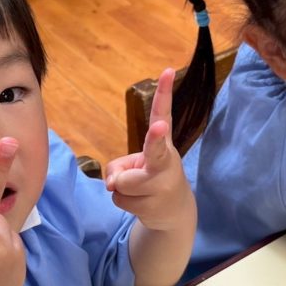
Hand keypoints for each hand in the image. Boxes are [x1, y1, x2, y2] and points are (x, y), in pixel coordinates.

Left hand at [104, 69, 193, 230]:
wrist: (173, 212)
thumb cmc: (152, 180)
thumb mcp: (134, 166)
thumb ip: (119, 167)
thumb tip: (112, 184)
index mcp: (164, 145)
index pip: (163, 114)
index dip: (164, 95)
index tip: (167, 72)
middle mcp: (166, 162)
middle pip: (154, 150)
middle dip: (155, 138)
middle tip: (159, 127)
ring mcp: (161, 185)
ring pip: (121, 183)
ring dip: (122, 189)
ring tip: (139, 191)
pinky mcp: (152, 206)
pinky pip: (119, 199)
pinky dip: (123, 201)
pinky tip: (140, 202)